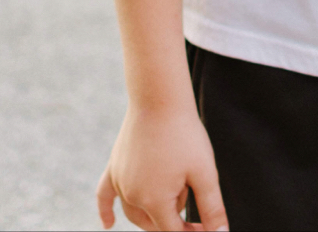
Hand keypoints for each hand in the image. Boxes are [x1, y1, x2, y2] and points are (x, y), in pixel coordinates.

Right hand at [96, 104, 225, 230]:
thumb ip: (212, 208)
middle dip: (175, 222)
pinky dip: (106, 211)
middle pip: (153, 224)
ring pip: (134, 212)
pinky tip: (108, 224)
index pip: (173, 231)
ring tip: (174, 203)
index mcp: (155, 201)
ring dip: (153, 215)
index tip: (208, 226)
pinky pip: (104, 195)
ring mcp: (120, 181)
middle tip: (197, 215)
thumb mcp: (205, 173)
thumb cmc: (185, 135)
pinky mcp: (114, 167)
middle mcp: (132, 195)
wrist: (159, 99)